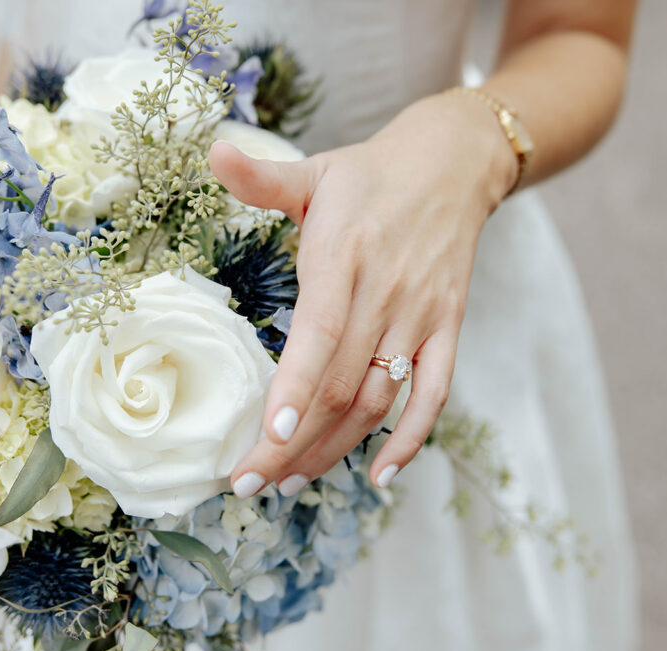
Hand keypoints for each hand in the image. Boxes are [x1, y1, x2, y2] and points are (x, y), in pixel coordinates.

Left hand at [209, 93, 517, 496]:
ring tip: (290, 482)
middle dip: (294, 442)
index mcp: (343, 256)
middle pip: (341, 385)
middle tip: (250, 484)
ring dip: (336, 448)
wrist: (454, 164)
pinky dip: (412, 438)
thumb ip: (261, 177)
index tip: (266, 438)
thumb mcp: (313, 171)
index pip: (320, 334)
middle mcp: (385, 293)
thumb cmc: (368, 175)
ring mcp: (421, 316)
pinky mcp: (448, 329)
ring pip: (380, 399)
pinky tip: (380, 476)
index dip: (295, 390)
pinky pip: (435, 393)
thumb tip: (211, 149)